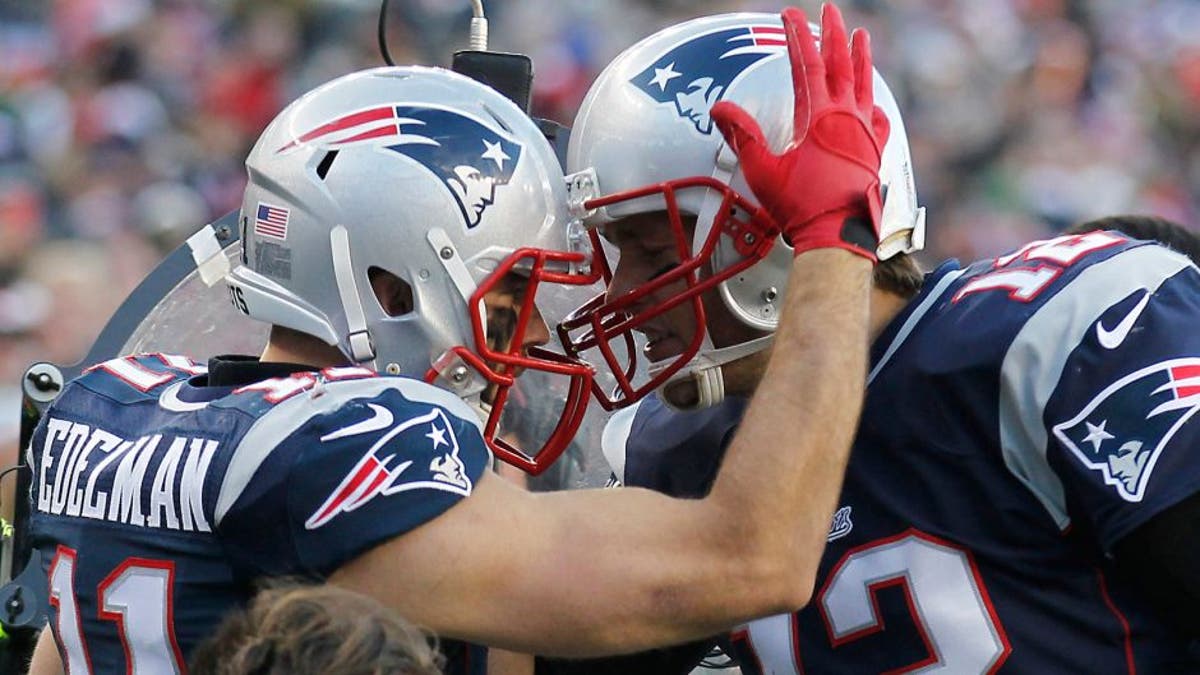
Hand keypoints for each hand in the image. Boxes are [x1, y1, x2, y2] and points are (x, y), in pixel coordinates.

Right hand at [711, 4, 888, 260]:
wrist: (837, 238)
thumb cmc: (801, 208)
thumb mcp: (762, 170)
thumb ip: (741, 135)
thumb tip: (720, 108)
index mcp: (820, 118)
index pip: (807, 65)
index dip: (797, 37)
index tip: (790, 16)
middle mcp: (847, 120)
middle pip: (840, 65)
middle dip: (833, 34)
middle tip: (830, 10)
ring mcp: (864, 135)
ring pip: (864, 85)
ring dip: (860, 58)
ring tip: (861, 36)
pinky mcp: (873, 153)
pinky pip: (877, 119)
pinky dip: (873, 103)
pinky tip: (871, 101)